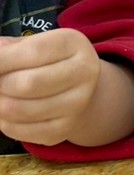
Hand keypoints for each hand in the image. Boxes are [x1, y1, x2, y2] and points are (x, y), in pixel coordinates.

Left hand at [0, 29, 100, 145]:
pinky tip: (6, 113)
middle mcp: (83, 72)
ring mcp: (77, 103)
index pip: (33, 52)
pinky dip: (4, 122)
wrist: (81, 90)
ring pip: (19, 110)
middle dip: (0, 85)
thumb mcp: (32, 44)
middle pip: (27, 84)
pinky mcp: (64, 128)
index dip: (2, 60)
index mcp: (73, 44)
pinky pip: (20, 130)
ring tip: (1, 96)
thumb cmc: (47, 62)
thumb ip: (7, 50)